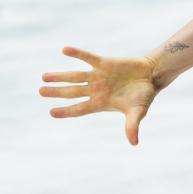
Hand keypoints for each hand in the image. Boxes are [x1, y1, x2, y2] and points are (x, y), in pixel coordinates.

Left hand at [39, 46, 160, 144]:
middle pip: (71, 92)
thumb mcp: (138, 112)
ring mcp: (98, 76)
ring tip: (44, 77)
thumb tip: (134, 143)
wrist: (151, 76)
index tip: (51, 112)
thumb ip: (132, 125)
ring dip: (59, 76)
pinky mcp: (104, 63)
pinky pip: (87, 57)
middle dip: (56, 92)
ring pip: (74, 76)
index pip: (78, 109)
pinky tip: (64, 50)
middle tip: (40, 91)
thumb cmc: (144, 96)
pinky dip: (77, 54)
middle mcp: (95, 90)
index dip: (65, 111)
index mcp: (100, 103)